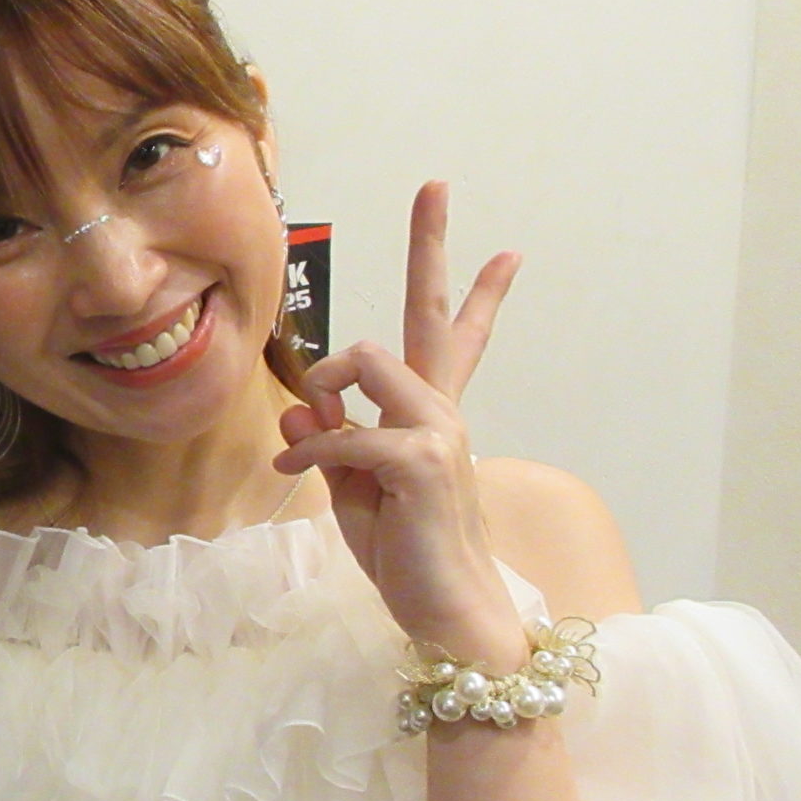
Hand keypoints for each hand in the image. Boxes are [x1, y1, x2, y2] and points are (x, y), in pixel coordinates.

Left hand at [271, 182, 524, 660]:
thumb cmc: (406, 556)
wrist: (447, 615)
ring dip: (324, 392)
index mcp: (429, 414)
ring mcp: (439, 431)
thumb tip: (304, 409)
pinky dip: (314, 452)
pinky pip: (348, 434)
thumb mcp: (352, 493)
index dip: (471, 289)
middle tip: (437, 186)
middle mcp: (442, 410)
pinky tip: (295, 474)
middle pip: (432, 314)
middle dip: (431, 246)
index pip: (452, 338)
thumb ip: (332, 446)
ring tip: (307, 446)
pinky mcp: (422, 462)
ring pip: (369, 362)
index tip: (504, 249)